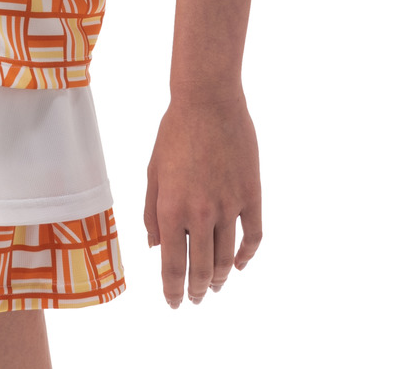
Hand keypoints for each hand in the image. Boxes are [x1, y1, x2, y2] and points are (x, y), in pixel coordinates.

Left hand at [144, 87, 261, 307]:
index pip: (172, 265)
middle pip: (201, 268)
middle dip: (197, 290)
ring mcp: (229, 206)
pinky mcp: (251, 196)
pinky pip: (253, 237)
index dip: (172, 290)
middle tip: (194, 298)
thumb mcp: (153, 171)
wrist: (208, 101)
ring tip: (214, 286)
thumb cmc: (175, 132)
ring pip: (227, 258)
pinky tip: (240, 264)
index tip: (173, 303)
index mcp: (171, 208)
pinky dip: (247, 256)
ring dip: (220, 278)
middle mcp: (201, 213)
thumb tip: (156, 247)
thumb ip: (151, 212)